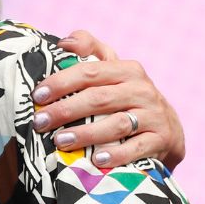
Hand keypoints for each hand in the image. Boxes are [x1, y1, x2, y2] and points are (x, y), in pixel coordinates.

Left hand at [31, 29, 185, 170]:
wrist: (166, 128)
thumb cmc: (126, 96)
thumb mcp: (112, 70)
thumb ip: (89, 49)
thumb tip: (64, 43)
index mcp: (127, 70)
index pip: (89, 72)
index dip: (61, 83)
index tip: (38, 96)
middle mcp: (142, 90)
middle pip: (99, 99)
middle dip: (65, 110)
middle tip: (40, 122)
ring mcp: (153, 116)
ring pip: (116, 124)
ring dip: (86, 134)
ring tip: (60, 141)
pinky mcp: (160, 140)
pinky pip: (136, 148)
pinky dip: (116, 154)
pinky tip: (96, 160)